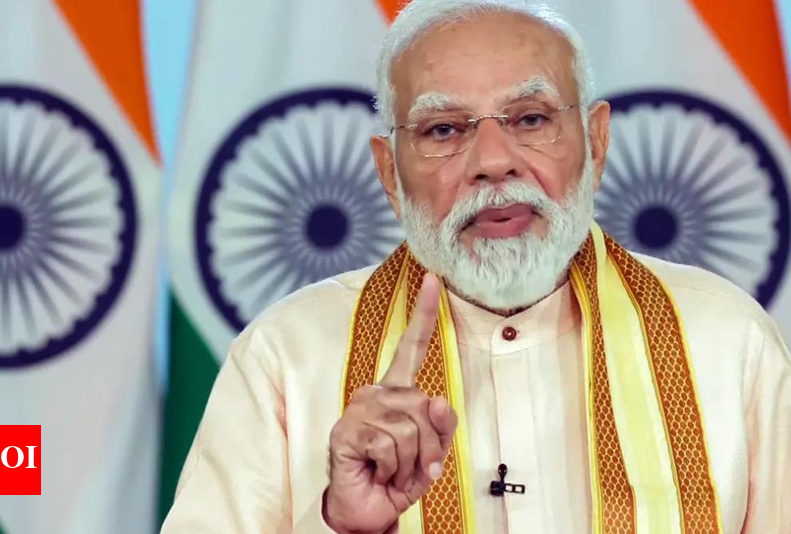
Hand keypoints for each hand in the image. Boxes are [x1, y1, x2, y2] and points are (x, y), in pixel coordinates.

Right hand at [323, 274, 458, 533]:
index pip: (412, 347)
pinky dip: (392, 468)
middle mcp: (376, 393)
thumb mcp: (430, 453)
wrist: (366, 510)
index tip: (432, 279)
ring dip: (411, 460)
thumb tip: (440, 401)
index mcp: (397, 392)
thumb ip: (442, 427)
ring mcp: (359, 409)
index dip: (423, 313)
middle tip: (410, 464)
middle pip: (427, 406)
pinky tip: (375, 471)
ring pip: (412, 429)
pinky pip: (391, 445)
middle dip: (430, 445)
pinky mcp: (348, 430)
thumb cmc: (396, 478)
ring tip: (391, 470)